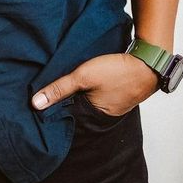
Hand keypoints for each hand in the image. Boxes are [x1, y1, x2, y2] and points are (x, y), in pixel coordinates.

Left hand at [31, 53, 158, 117]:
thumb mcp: (83, 76)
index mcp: (91, 118)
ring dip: (74, 96)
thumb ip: (59, 89)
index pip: (65, 118)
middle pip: (74, 111)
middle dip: (61, 105)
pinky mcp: (113, 96)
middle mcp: (100, 117)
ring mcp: (108, 107)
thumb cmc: (116, 72)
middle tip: (43, 97)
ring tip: (58, 88)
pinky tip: (79, 84)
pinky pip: (93, 97)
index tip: (35, 107)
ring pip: (84, 103)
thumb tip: (35, 104)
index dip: (51, 111)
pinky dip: (85, 92)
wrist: (147, 64)